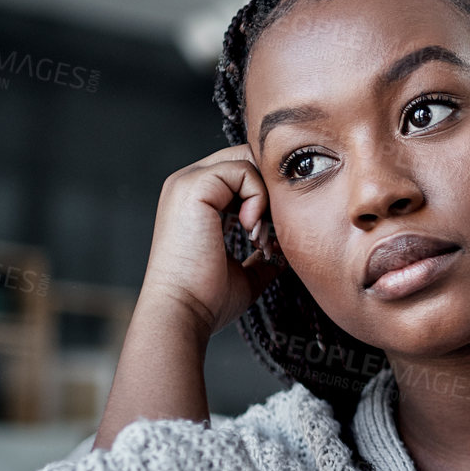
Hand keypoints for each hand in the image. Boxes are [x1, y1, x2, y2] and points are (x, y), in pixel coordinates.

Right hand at [138, 145, 286, 340]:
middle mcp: (188, 184)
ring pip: (248, 162)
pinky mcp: (193, 185)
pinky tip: (251, 230)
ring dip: (266, 199)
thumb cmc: (209, 298)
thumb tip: (284, 252)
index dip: (268, 195)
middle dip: (271, 192)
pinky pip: (243, 170)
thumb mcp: (244, 272)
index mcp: (196, 200)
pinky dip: (258, 199)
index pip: (243, 173)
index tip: (270, 236)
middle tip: (270, 233)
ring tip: (259, 238)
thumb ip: (261, 256)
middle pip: (247, 159)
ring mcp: (187, 182)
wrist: (185, 311)